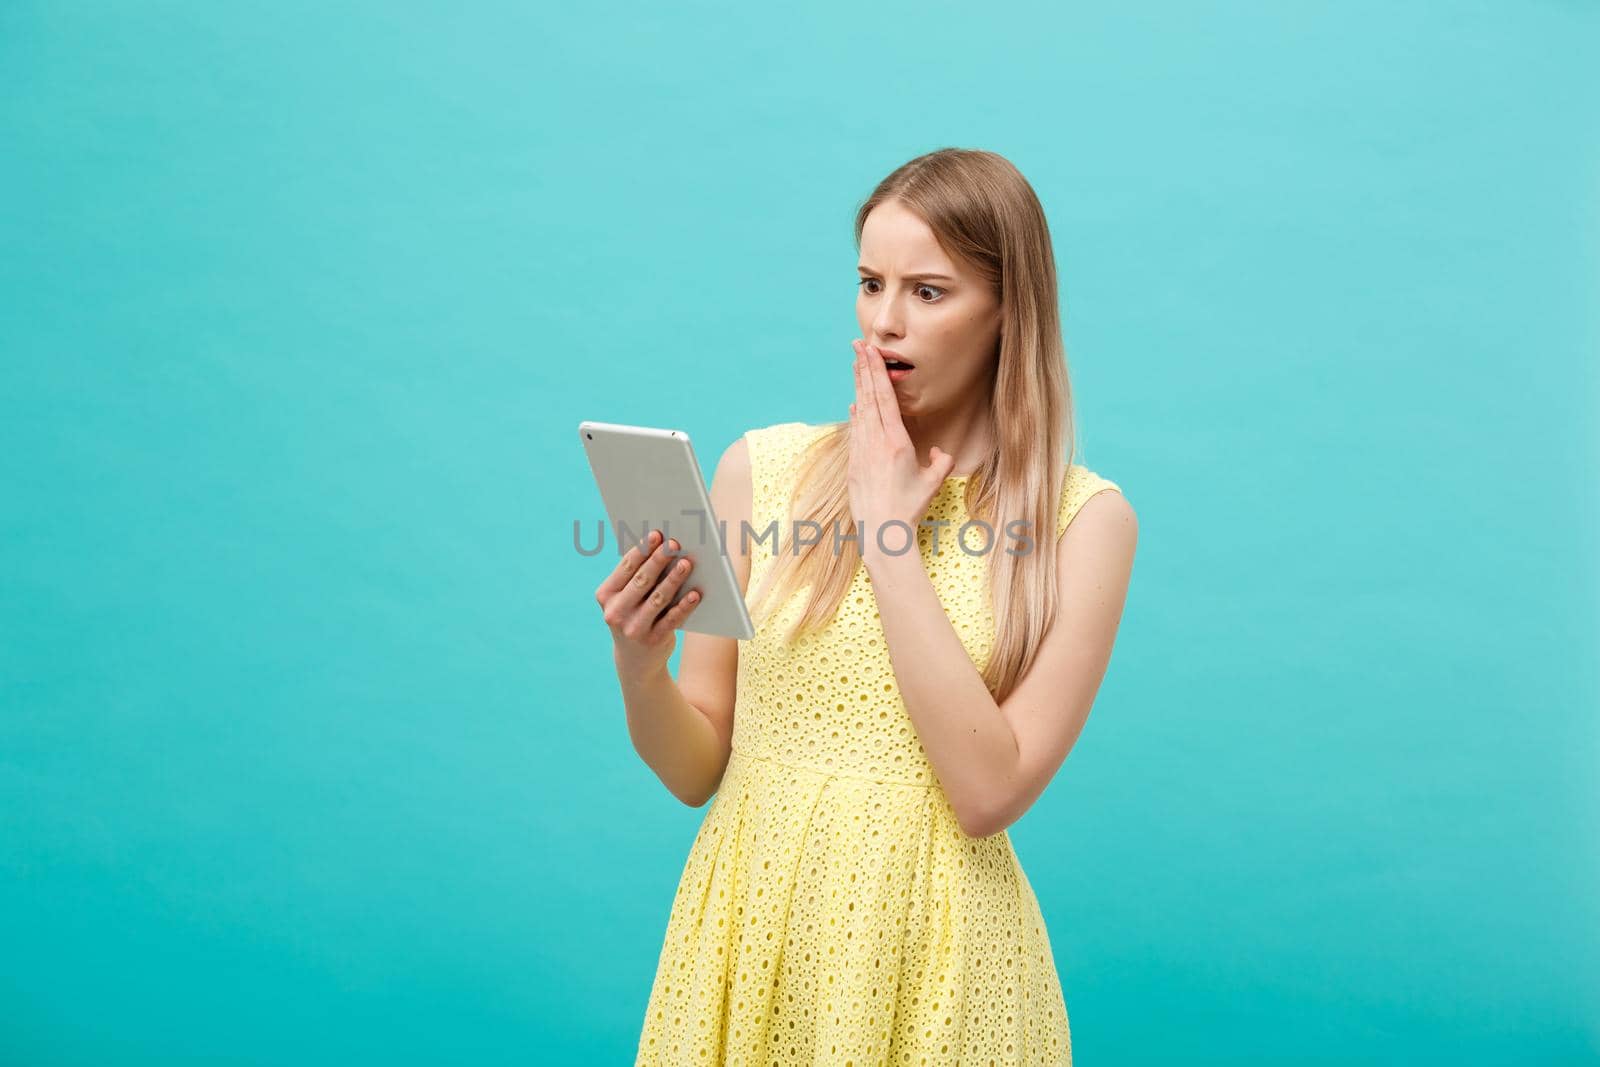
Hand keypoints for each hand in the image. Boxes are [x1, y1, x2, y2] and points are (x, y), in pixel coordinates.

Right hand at [593, 529, 699, 679]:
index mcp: (606, 596)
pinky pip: (672, 619)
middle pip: (642, 581)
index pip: (625, 568)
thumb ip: (636, 578)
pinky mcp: (653, 641)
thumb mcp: (626, 600)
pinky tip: (695, 594)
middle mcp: (616, 613)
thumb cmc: (634, 617)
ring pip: (658, 599)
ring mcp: (634, 629)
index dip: (642, 550)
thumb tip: (661, 547)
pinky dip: (684, 606)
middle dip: (659, 560)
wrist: (635, 662)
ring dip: (674, 579)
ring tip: (687, 563)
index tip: (657, 534)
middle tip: (675, 544)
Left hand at [848, 338, 956, 567]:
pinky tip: (854, 404)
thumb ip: (940, 462)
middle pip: (868, 397)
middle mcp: (876, 442)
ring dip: (858, 386)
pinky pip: (855, 431)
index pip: (885, 398)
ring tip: (855, 365)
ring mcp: (861, 452)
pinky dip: (856, 414)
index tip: (870, 352)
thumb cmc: (909, 508)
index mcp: (896, 442)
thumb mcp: (932, 482)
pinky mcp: (853, 464)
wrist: (882, 532)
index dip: (877, 372)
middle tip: (858, 346)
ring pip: (860, 411)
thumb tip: (940, 452)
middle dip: (863, 369)